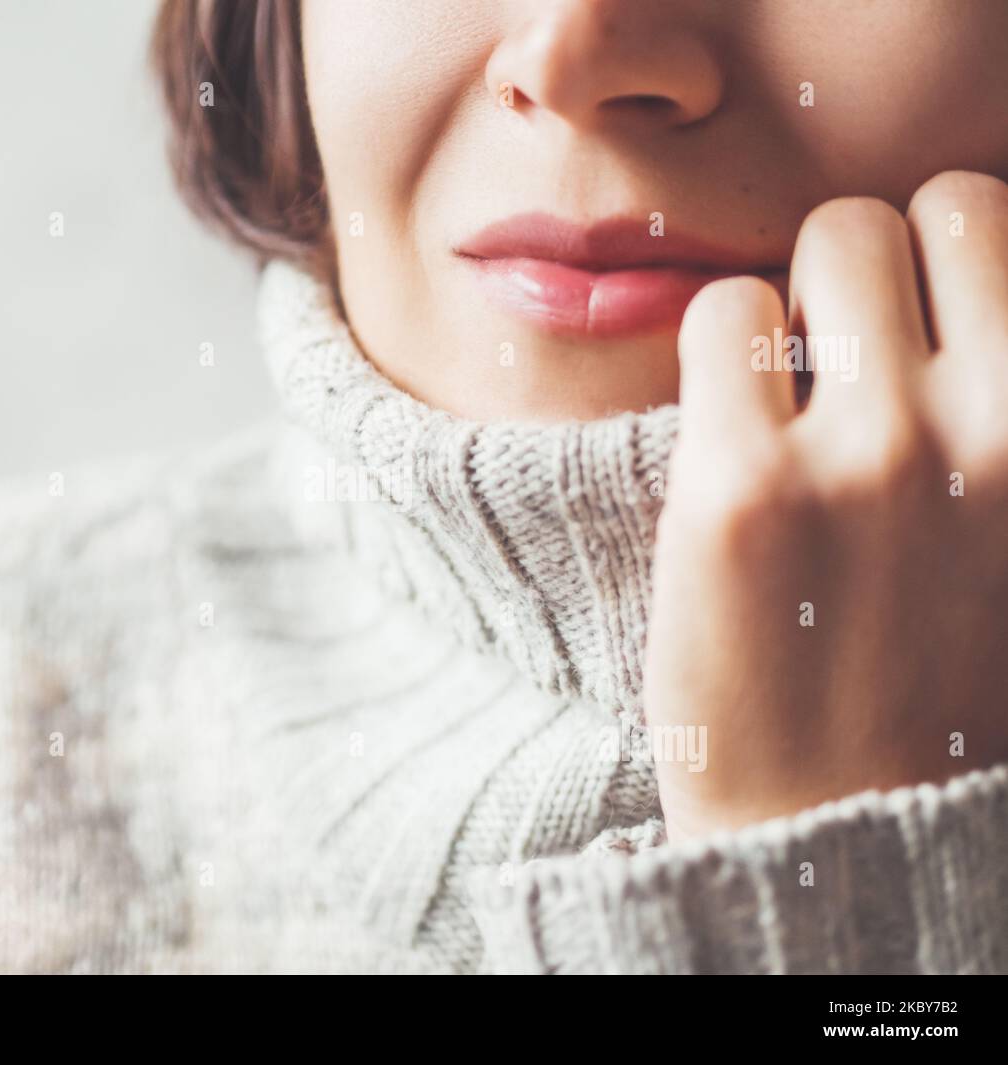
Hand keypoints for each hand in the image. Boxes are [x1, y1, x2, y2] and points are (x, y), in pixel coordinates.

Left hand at [645, 170, 1007, 840]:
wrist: (847, 828)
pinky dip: (720, 350)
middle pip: (906, 212)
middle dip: (864, 267)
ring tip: (788, 391)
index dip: (942, 260)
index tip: (911, 319)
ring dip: (792, 301)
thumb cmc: (946, 682)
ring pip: (818, 244)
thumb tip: (969, 301)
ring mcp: (869, 455)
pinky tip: (730, 427)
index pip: (998, 217)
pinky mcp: (742, 492)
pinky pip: (720, 318)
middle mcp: (999, 425)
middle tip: (841, 352)